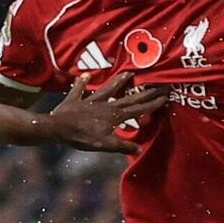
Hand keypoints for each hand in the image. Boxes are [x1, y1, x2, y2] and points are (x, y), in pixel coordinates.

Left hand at [44, 73, 168, 153]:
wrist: (57, 128)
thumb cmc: (81, 137)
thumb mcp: (104, 145)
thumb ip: (122, 146)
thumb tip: (139, 150)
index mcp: (114, 115)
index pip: (138, 109)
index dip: (153, 103)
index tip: (166, 95)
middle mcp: (105, 105)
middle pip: (129, 97)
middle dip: (145, 91)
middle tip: (159, 83)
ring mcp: (91, 101)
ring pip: (108, 89)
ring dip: (118, 81)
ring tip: (129, 72)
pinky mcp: (76, 99)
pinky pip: (79, 89)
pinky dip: (82, 82)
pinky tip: (85, 75)